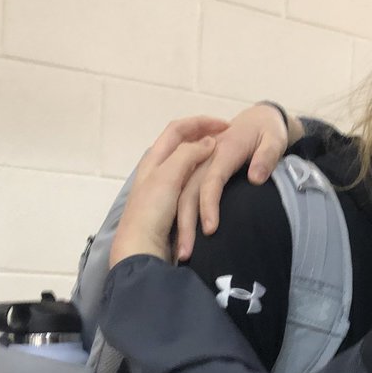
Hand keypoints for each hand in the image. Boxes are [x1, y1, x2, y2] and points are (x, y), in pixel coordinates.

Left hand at [109, 117, 227, 268]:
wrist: (141, 251)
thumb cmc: (151, 212)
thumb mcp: (169, 177)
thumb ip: (188, 155)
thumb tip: (209, 143)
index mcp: (156, 160)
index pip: (178, 129)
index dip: (200, 122)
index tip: (225, 125)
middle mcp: (159, 171)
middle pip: (184, 147)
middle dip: (206, 140)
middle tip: (230, 141)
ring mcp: (165, 191)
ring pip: (190, 169)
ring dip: (207, 162)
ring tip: (228, 163)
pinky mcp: (172, 211)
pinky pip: (193, 190)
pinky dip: (206, 185)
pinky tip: (217, 190)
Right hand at [175, 103, 303, 258]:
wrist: (258, 118)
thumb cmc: (268, 131)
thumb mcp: (275, 138)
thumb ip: (267, 156)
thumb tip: (255, 178)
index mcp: (224, 150)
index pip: (212, 179)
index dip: (209, 204)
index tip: (210, 229)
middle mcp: (207, 158)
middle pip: (189, 191)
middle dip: (186, 222)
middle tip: (186, 254)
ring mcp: (200, 165)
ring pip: (182, 194)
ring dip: (180, 223)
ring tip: (181, 253)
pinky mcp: (199, 172)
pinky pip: (185, 193)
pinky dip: (180, 215)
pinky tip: (180, 238)